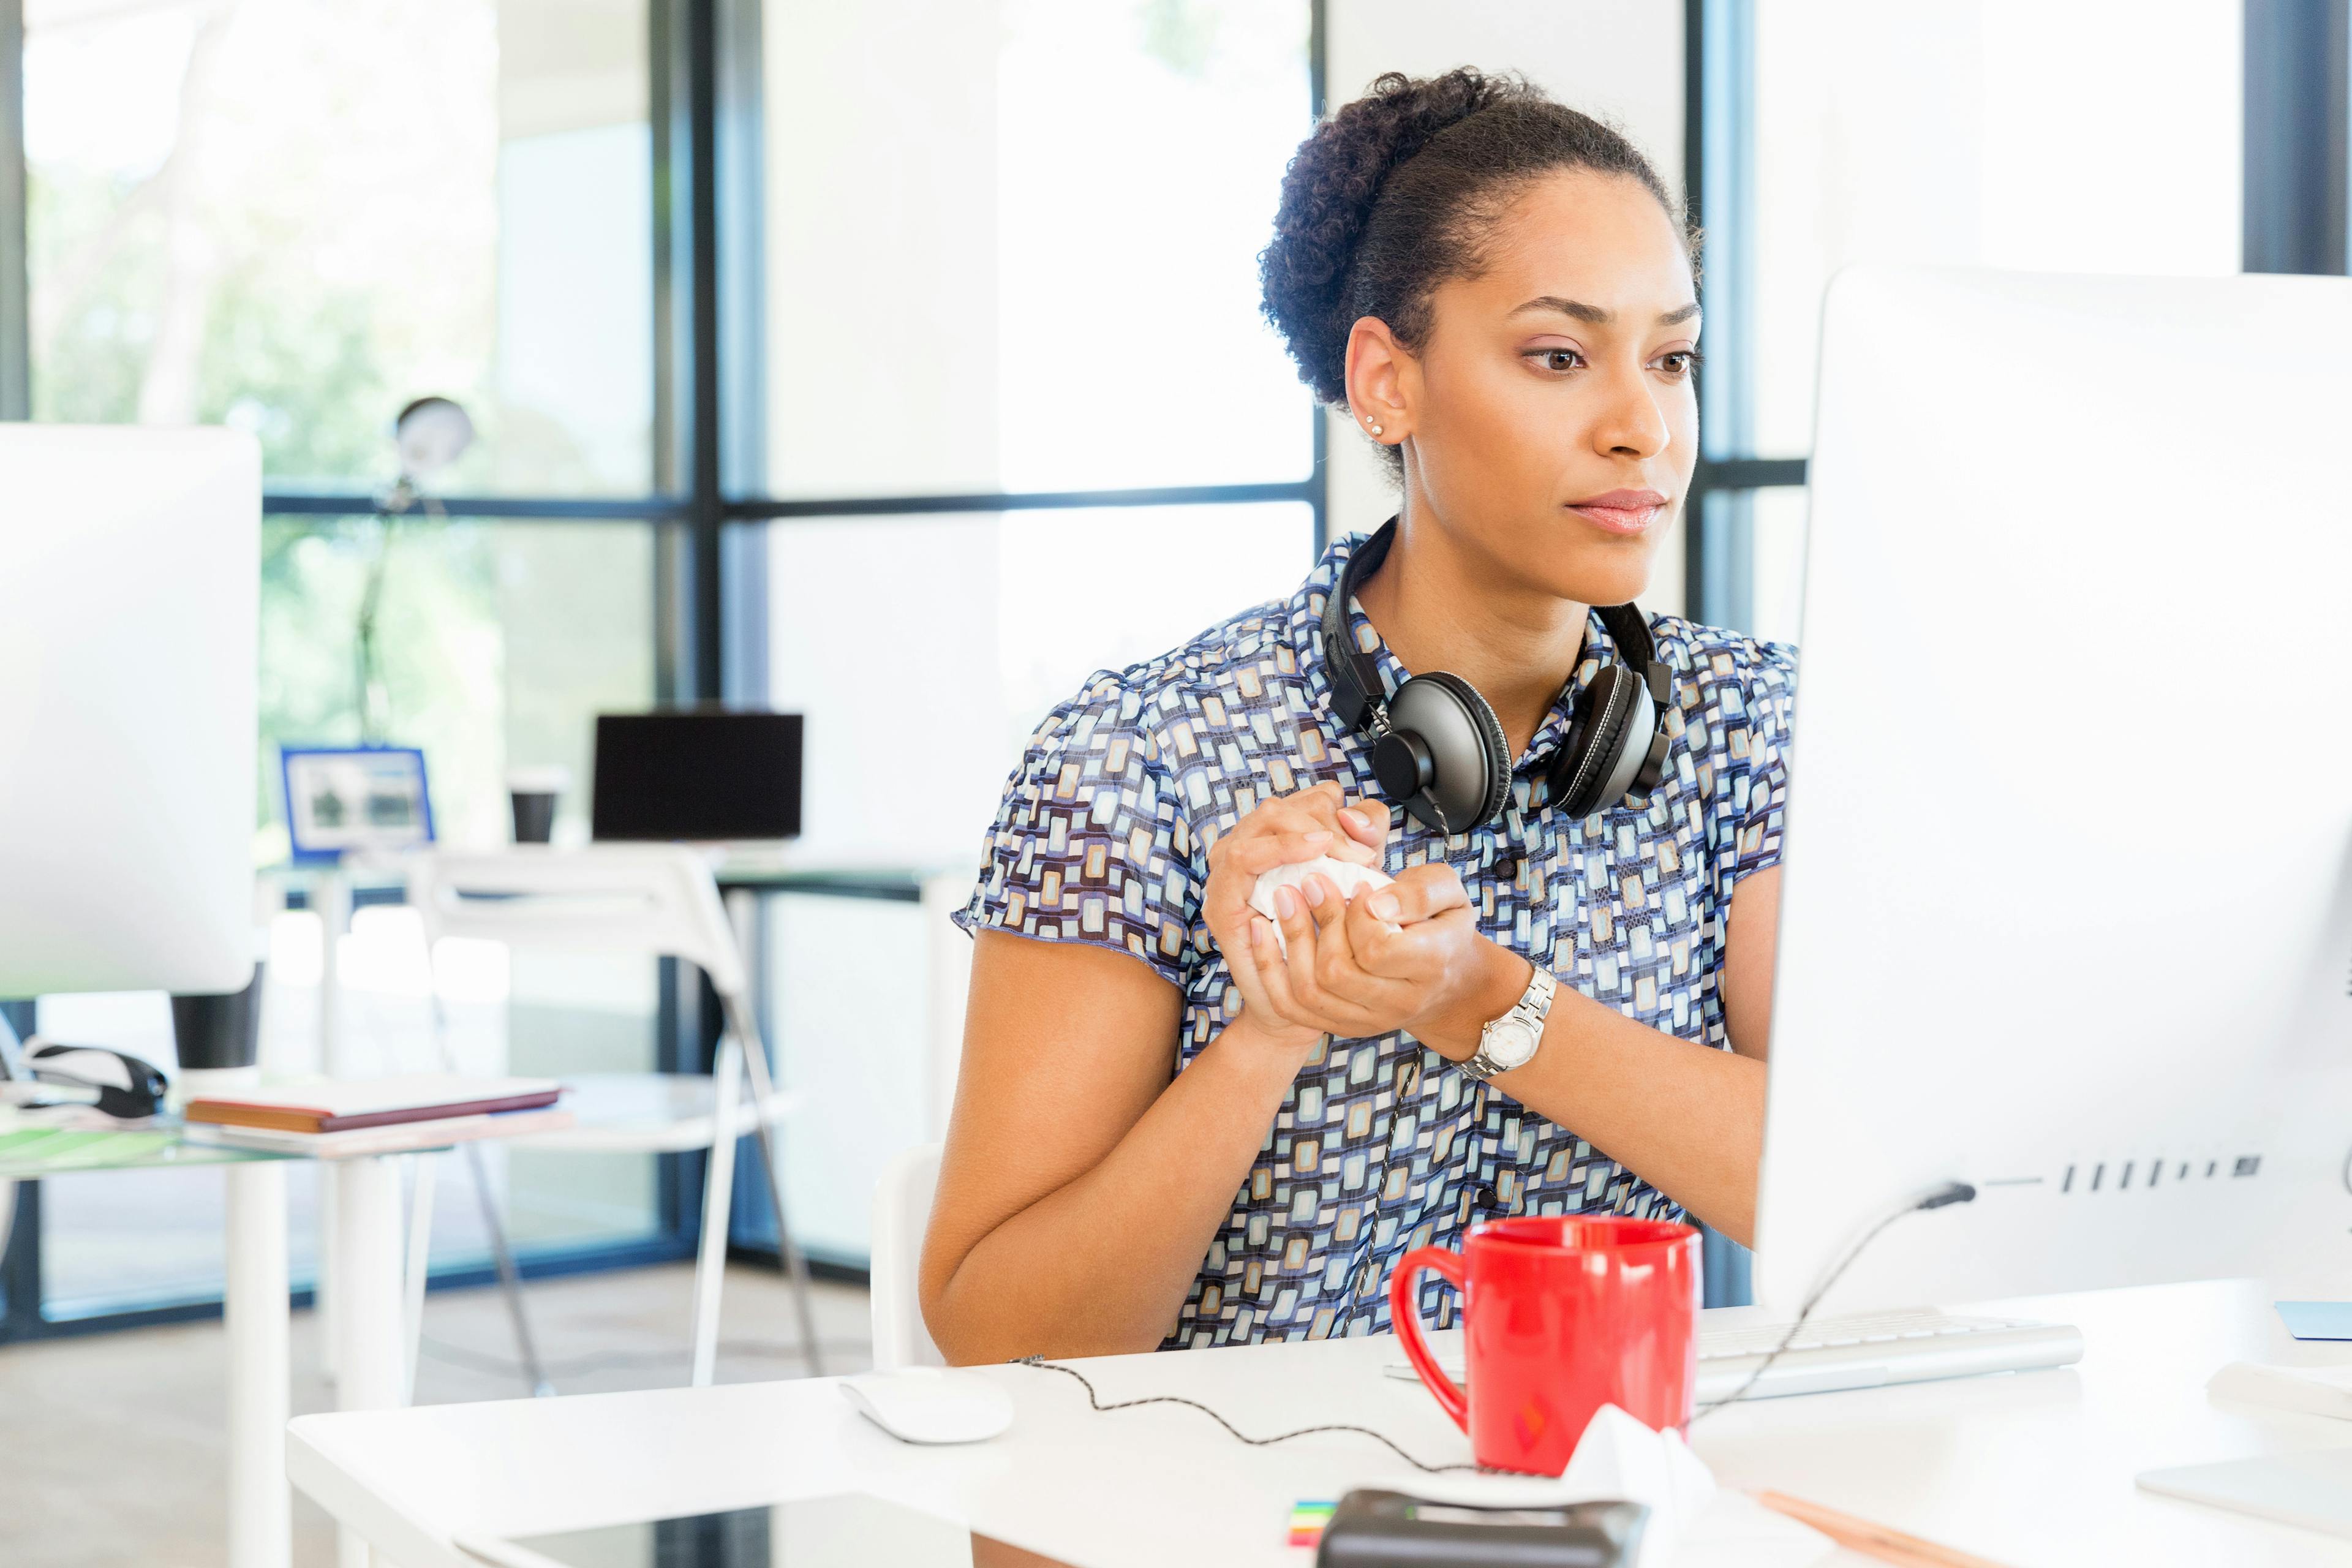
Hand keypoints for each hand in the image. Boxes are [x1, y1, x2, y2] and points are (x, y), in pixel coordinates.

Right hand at [1202, 781, 1389, 1051]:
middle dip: (1325, 821)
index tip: (1367, 842)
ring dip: (1305, 832)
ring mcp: (1229, 872)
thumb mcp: (1357, 882)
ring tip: (1338, 851)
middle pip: (1283, 806)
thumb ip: (1364, 841)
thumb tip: (1356, 814)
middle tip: (1361, 853)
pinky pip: (1243, 858)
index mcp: (1277, 841)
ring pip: (1262, 822)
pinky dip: (1279, 850)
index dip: (1338, 810)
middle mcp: (1248, 849)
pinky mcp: (1221, 899)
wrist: (1308, 1003)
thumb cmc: (1331, 941)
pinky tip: (1313, 854)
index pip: (1305, 800)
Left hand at [1254, 861, 1529, 1060]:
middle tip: (1310, 881)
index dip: (1356, 914)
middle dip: (1318, 922)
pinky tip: (1263, 928)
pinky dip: (1271, 967)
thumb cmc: (1441, 920)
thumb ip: (1419, 891)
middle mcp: (1401, 1002)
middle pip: (1337, 973)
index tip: (1354, 884)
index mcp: (1432, 965)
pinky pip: (1294, 1007)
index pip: (1377, 948)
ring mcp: (1370, 1021)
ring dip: (1290, 940)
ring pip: (1311, 991)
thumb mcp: (1447, 891)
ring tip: (1285, 897)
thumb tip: (1375, 903)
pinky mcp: (1344, 1026)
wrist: (1445, 976)